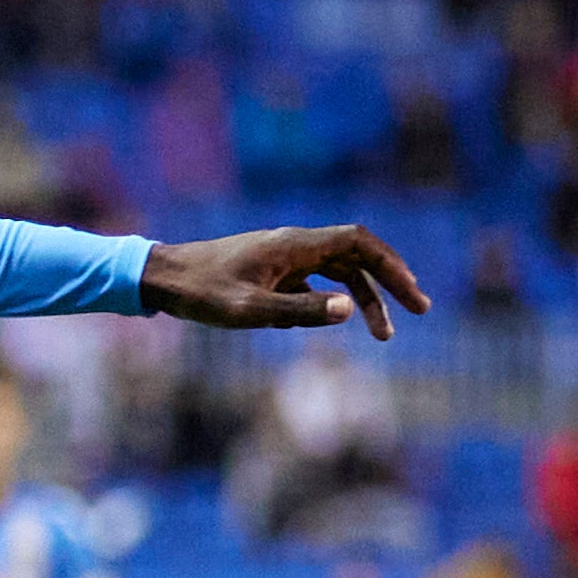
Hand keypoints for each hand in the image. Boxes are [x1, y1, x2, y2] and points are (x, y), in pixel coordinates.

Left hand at [140, 224, 429, 343]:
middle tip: (419, 311)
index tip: (413, 294)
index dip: (392, 265)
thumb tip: (351, 308)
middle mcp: (293, 245)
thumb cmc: (199, 293)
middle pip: (357, 256)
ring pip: (337, 272)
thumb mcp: (249, 309)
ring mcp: (282, 258)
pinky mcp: (269, 272)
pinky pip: (313, 282)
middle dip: (390, 282)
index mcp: (294, 245)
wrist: (159, 279)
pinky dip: (331, 300)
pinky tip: (331, 323)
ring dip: (363, 298)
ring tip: (383, 335)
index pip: (359, 243)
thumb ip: (299, 310)